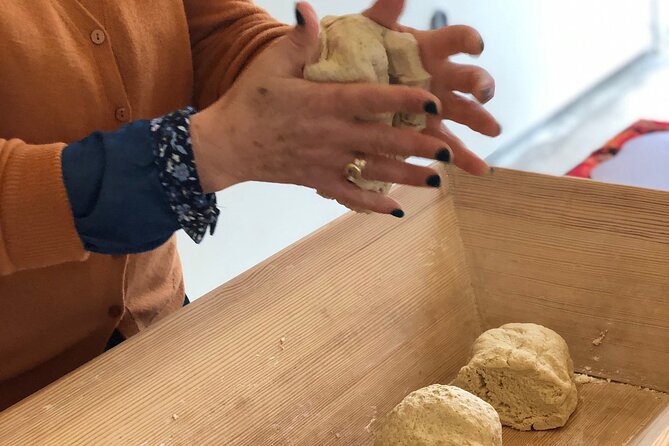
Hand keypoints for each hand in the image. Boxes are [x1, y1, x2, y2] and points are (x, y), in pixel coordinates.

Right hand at [191, 2, 453, 215]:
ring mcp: (326, 162)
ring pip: (373, 172)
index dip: (405, 102)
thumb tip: (309, 8)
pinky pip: (350, 195)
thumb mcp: (270, 64)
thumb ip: (298, 39)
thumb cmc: (250, 100)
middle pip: (383, 142)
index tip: (435, 102)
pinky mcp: (318, 180)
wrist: (226, 144)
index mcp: (323, 103)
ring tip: (436, 180)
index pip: (372, 101)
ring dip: (406, 177)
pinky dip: (373, 205)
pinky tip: (397, 210)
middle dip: (418, 147)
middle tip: (449, 151)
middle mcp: (330, 135)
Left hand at [364, 0, 501, 174]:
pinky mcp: (427, 131)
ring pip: (465, 113)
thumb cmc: (358, 54)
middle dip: (480, 85)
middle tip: (484, 94)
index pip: (454, 39)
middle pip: (467, 78)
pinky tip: (478, 169)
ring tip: (493, 131)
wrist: (343, 86)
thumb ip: (383, 15)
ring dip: (481, 121)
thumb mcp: (367, 33)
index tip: (474, 46)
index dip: (466, 41)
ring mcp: (435, 105)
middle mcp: (438, 76)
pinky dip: (464, 158)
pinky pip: (449, 145)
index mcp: (426, 49)